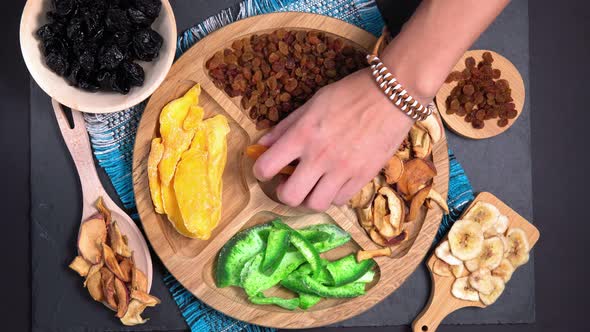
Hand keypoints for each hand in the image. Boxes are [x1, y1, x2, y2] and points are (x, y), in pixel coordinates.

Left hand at [252, 68, 417, 210]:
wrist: (392, 95)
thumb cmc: (349, 94)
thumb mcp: (312, 103)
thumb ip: (286, 126)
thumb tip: (264, 144)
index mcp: (302, 134)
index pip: (267, 167)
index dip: (261, 172)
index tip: (268, 169)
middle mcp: (319, 156)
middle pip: (289, 196)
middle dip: (285, 192)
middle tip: (291, 182)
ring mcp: (342, 170)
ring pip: (315, 204)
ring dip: (310, 197)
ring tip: (314, 184)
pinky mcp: (363, 177)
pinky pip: (339, 200)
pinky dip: (332, 195)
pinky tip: (334, 181)